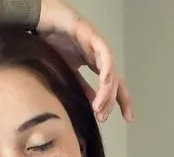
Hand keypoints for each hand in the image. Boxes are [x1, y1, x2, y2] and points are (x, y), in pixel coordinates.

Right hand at [36, 0, 133, 123]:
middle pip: (116, 82)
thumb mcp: (69, 71)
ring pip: (111, 73)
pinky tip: (103, 85)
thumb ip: (82, 86)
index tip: (128, 117)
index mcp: (96, 64)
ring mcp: (99, 47)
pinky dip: (106, 72)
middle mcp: (101, 57)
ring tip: (98, 108)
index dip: (122, 101)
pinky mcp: (94, 37)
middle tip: (103, 118)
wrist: (45, 22)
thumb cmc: (54, 43)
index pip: (113, 85)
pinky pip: (105, 57)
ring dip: (107, 93)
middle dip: (113, 102)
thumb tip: (93, 104)